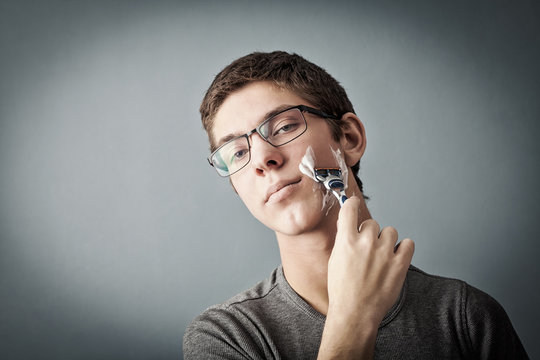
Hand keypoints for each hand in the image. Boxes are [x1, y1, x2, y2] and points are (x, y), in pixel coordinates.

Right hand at [318, 196, 413, 358]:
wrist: (355, 313)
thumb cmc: (342, 289)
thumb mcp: (335, 260)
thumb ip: (343, 240)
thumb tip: (348, 225)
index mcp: (346, 241)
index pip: (350, 208)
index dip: (352, 205)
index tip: (353, 204)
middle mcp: (366, 243)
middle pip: (372, 223)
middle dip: (370, 233)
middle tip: (367, 249)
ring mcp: (385, 253)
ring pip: (390, 232)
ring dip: (386, 240)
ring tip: (381, 256)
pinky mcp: (400, 264)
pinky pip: (408, 243)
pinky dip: (403, 249)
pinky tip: (395, 257)